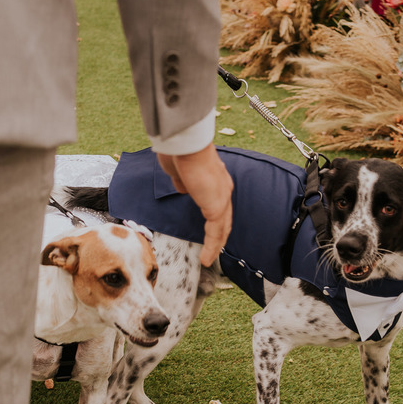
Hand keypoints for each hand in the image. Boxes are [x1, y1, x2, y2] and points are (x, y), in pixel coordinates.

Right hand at [158, 146, 233, 265]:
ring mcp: (222, 197)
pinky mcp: (216, 206)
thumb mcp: (178, 171)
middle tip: (212, 251)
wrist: (184, 144)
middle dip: (219, 237)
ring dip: (215, 245)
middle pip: (224, 219)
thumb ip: (182, 182)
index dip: (215, 220)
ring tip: (208, 259)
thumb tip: (184, 189)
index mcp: (215, 180)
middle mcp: (223, 189)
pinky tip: (206, 258)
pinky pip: (215, 232)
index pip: (218, 205)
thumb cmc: (179, 151)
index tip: (209, 232)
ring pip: (222, 228)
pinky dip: (211, 247)